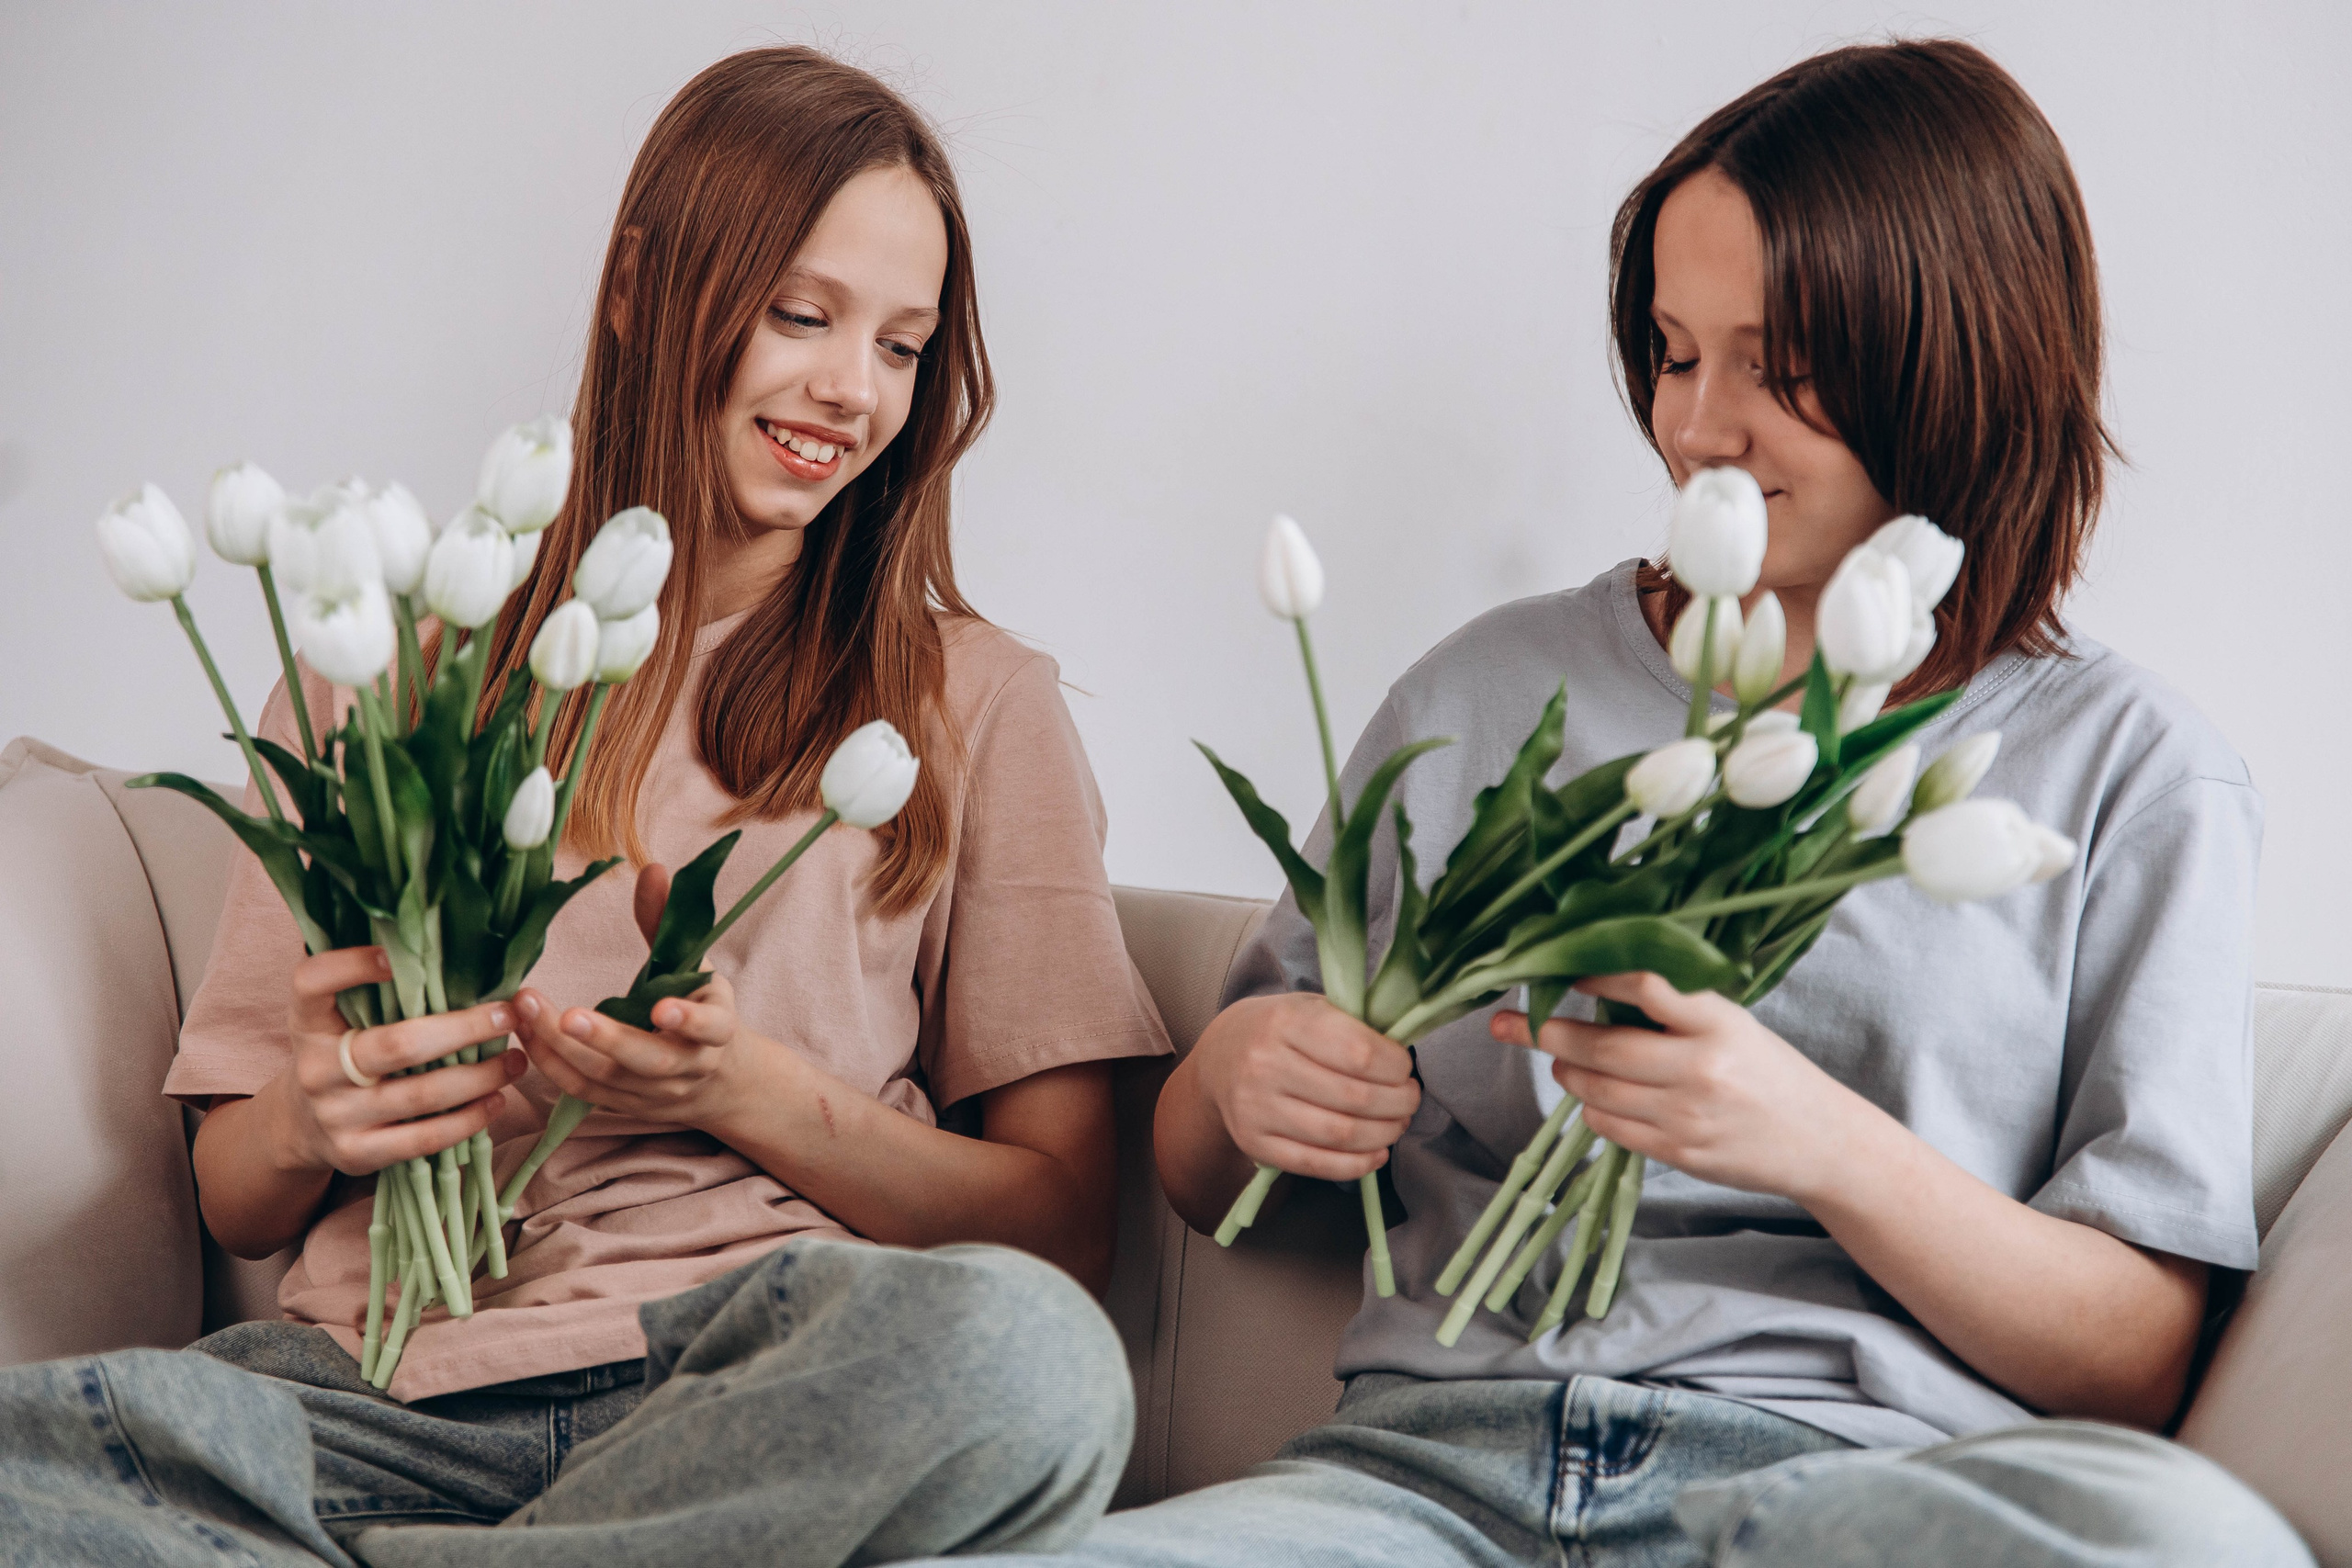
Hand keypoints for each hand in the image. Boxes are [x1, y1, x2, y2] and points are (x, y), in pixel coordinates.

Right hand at [266, 945, 526, 1175]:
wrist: (299, 1126)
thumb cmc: (340, 1054)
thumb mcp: (337, 1018)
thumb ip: (375, 989)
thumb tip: (446, 943)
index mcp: (309, 1021)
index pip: (313, 982)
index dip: (351, 965)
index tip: (396, 956)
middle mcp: (316, 1067)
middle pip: (397, 1045)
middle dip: (463, 1029)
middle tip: (508, 1015)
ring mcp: (335, 1114)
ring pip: (422, 1094)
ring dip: (480, 1076)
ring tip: (515, 1060)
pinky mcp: (356, 1153)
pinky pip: (424, 1138)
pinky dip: (468, 1120)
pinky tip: (495, 1101)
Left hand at [514, 861, 746, 1128]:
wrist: (719, 1083)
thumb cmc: (701, 1010)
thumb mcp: (696, 966)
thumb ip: (668, 922)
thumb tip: (650, 868)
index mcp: (716, 1031)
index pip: (710, 1029)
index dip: (689, 1021)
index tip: (661, 1009)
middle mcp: (688, 1068)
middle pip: (648, 1061)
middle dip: (608, 1040)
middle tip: (568, 1016)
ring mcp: (654, 1094)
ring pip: (606, 1078)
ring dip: (561, 1047)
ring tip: (526, 1010)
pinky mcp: (623, 1106)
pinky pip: (582, 1090)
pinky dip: (551, 1063)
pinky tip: (524, 1033)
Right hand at [1190, 991, 1419, 1179]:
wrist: (1220, 1057)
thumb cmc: (1279, 1030)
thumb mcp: (1310, 1007)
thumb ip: (1353, 1025)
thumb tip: (1403, 1059)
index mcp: (1287, 1021)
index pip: (1359, 1053)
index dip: (1395, 1067)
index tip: (1404, 1069)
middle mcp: (1266, 1064)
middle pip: (1356, 1097)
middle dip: (1399, 1103)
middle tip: (1410, 1099)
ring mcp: (1257, 1108)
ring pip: (1341, 1134)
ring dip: (1384, 1134)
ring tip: (1398, 1124)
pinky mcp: (1254, 1144)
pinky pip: (1316, 1164)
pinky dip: (1357, 1164)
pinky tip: (1376, 1152)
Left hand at [1494, 970, 1879, 1203]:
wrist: (1820, 1140)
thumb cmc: (1768, 1071)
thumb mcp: (1733, 1025)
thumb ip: (1675, 1011)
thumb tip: (1593, 986)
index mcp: (1719, 1023)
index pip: (1646, 986)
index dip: (1596, 977)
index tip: (1561, 970)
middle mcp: (1701, 1068)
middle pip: (1603, 1046)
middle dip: (1547, 1033)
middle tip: (1510, 1022)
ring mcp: (1688, 1116)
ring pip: (1597, 1090)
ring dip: (1567, 1071)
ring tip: (1561, 1059)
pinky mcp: (1680, 1154)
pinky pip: (1612, 1127)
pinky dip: (1592, 1108)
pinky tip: (1595, 1096)